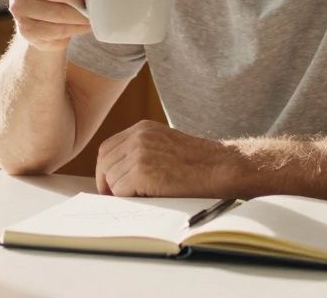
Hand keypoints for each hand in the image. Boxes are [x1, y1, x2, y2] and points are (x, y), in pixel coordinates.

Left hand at [95, 120, 241, 196]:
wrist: (221, 168)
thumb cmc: (199, 163)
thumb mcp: (166, 145)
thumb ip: (143, 150)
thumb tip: (118, 173)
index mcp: (142, 129)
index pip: (107, 148)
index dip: (105, 169)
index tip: (110, 184)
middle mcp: (138, 137)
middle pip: (105, 163)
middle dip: (107, 183)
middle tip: (116, 197)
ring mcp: (139, 153)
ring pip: (111, 179)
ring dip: (121, 192)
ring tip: (141, 196)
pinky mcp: (143, 172)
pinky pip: (120, 191)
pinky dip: (129, 199)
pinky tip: (147, 198)